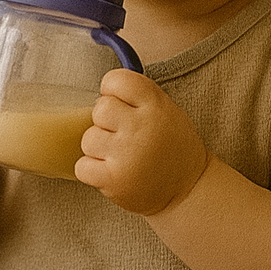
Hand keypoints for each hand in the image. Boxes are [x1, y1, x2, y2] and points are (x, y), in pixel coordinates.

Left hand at [76, 70, 207, 214]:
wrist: (188, 189)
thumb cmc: (172, 147)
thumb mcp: (167, 111)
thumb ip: (138, 98)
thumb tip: (102, 93)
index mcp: (155, 105)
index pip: (116, 80)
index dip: (112, 90)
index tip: (120, 103)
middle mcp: (140, 127)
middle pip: (99, 109)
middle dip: (106, 122)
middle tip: (122, 135)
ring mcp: (126, 154)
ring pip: (88, 139)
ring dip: (99, 148)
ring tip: (119, 156)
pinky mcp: (114, 180)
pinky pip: (82, 166)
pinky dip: (92, 170)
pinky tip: (110, 171)